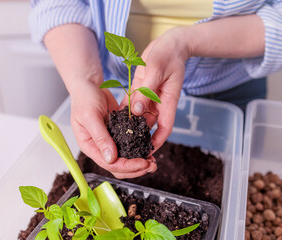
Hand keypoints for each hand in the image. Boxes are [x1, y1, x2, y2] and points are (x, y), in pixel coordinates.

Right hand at [44, 24, 155, 178]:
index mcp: (90, 146)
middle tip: (152, 165)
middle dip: (135, 168)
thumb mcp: (90, 116)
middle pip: (118, 167)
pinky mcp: (118, 134)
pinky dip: (138, 149)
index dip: (127, 166)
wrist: (90, 85)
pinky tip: (149, 148)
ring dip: (138, 162)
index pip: (109, 164)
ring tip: (153, 161)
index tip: (142, 163)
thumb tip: (111, 159)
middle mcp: (99, 147)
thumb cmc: (85, 98)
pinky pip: (129, 146)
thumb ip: (100, 137)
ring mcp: (109, 141)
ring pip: (125, 159)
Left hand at [121, 26, 188, 154]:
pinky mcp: (140, 91)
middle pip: (149, 126)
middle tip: (127, 149)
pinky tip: (113, 119)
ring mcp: (149, 98)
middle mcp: (158, 103)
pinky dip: (124, 112)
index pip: (165, 127)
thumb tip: (136, 111)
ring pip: (138, 117)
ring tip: (117, 138)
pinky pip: (131, 105)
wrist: (169, 44)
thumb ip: (146, 91)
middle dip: (140, 138)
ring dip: (129, 127)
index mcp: (168, 101)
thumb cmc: (167, 55)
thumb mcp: (156, 70)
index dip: (158, 141)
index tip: (149, 152)